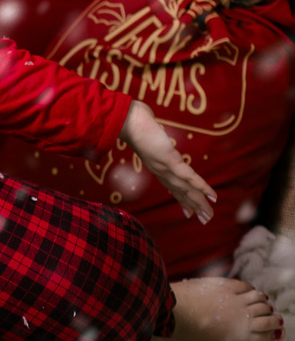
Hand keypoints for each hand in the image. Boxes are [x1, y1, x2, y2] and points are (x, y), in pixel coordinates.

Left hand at [120, 100, 215, 223]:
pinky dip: (202, 187)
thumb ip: (155, 139)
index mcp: (157, 166)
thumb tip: (157, 134)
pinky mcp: (169, 160)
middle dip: (194, 206)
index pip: (172, 186)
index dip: (182, 200)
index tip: (189, 214)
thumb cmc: (137, 124)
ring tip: (210, 216)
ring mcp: (165, 166)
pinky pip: (189, 176)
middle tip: (206, 221)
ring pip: (186, 189)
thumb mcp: (148, 136)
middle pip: (180, 191)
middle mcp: (161, 170)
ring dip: (199, 203)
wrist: (128, 119)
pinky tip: (213, 196)